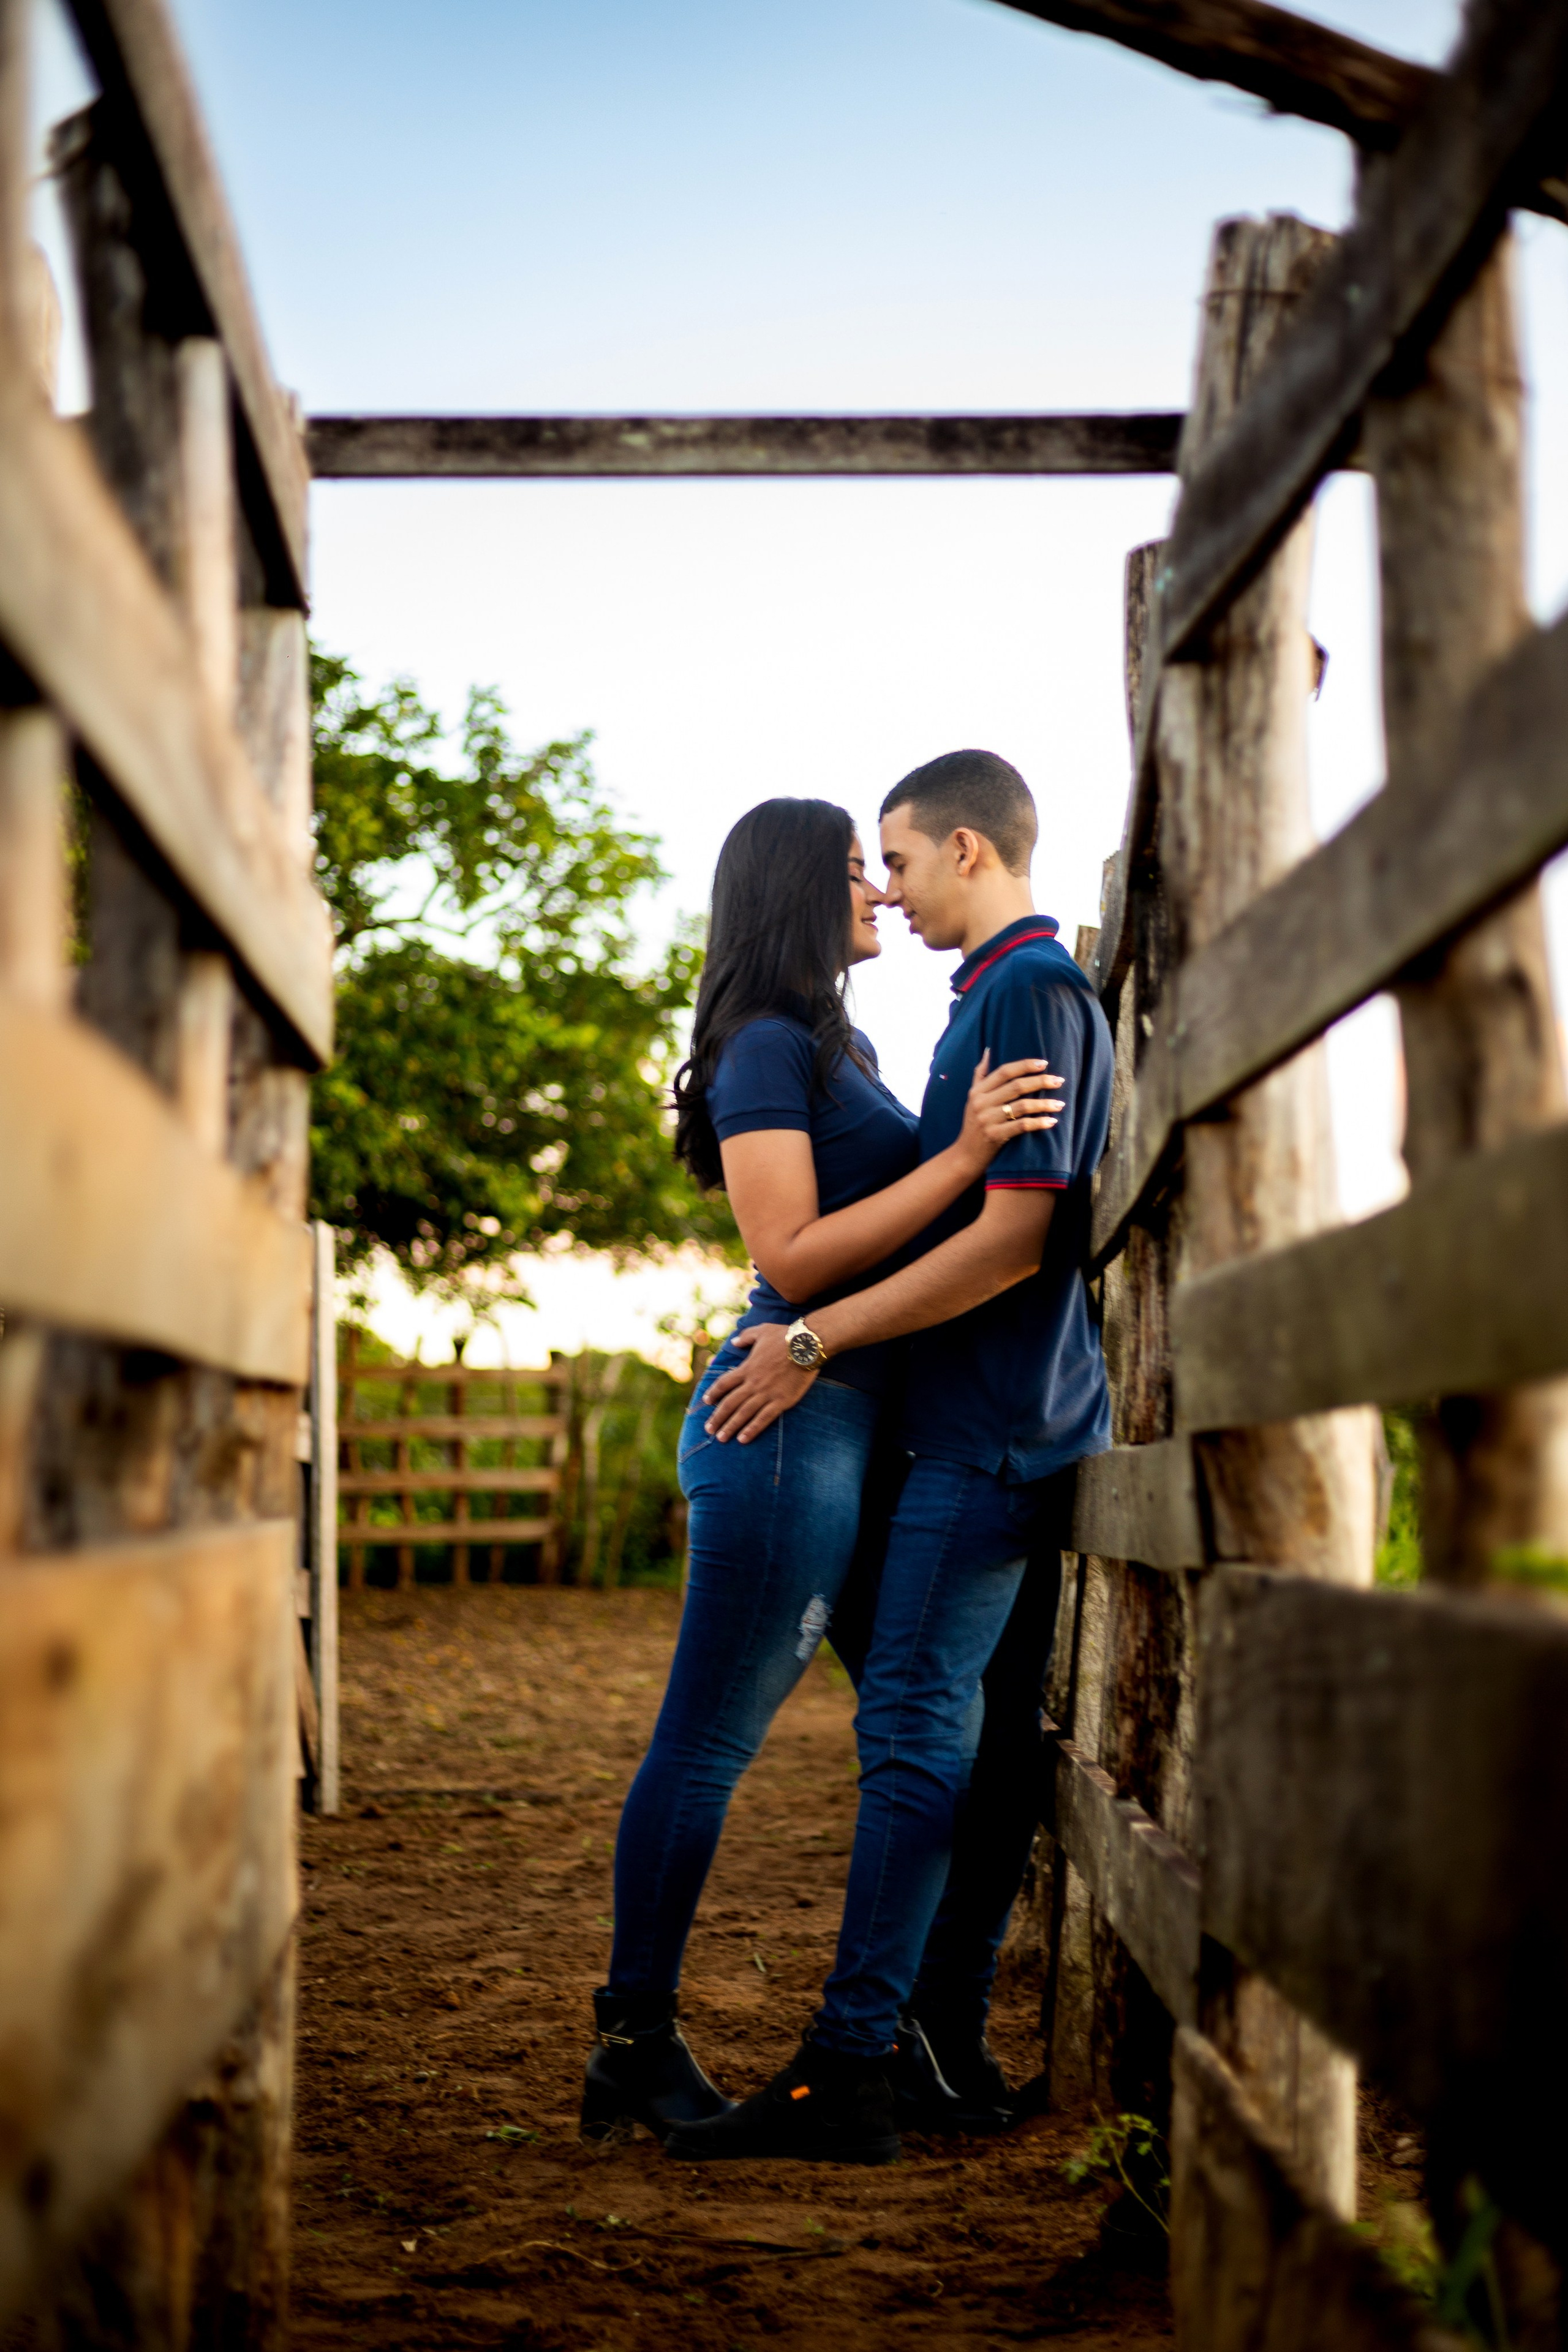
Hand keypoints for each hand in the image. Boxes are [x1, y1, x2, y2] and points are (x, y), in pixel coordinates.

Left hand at [704, 1322, 817, 1442]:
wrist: (807, 1346)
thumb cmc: (785, 1336)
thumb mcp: (762, 1331)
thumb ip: (746, 1336)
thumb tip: (734, 1341)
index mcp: (747, 1368)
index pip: (724, 1383)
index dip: (713, 1393)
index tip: (706, 1402)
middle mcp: (753, 1383)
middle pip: (730, 1403)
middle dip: (718, 1417)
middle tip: (708, 1429)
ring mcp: (766, 1393)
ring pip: (743, 1413)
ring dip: (730, 1427)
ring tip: (721, 1438)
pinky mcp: (781, 1401)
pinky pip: (763, 1418)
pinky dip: (752, 1429)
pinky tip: (743, 1439)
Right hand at [957, 1049, 1064, 1176]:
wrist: (965, 1155)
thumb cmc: (973, 1124)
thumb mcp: (972, 1098)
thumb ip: (980, 1074)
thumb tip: (989, 1051)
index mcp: (977, 1091)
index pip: (1004, 1071)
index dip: (1025, 1065)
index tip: (1044, 1063)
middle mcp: (981, 1103)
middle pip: (1016, 1086)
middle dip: (1041, 1082)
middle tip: (1059, 1081)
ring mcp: (987, 1120)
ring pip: (1022, 1106)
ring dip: (1044, 1104)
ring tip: (1060, 1104)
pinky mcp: (995, 1136)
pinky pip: (1022, 1126)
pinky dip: (1039, 1123)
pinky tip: (1052, 1121)